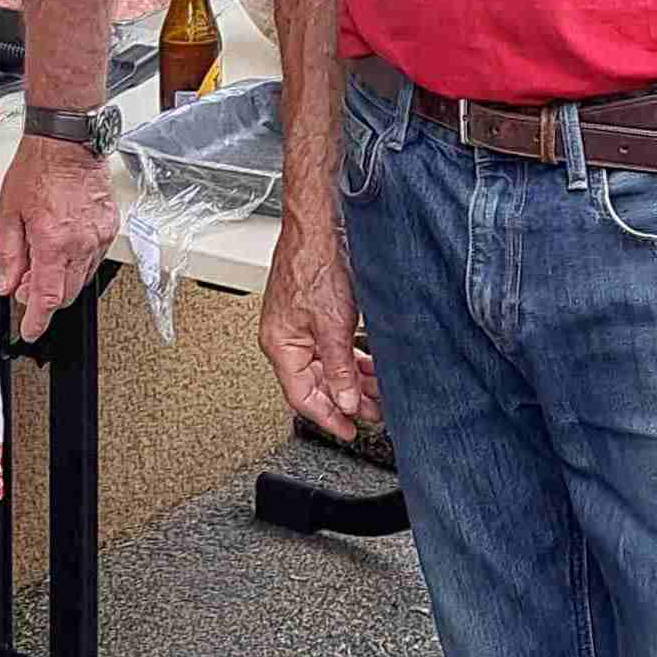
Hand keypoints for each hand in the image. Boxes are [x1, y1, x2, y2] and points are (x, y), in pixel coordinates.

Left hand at [0, 136, 118, 342]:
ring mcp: (98, 237)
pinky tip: (61, 247)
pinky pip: (93, 259)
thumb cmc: (38, 169)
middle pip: (65, 293)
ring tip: (40, 259)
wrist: (67, 143)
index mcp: (52, 242)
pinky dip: (75, 263)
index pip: (46, 298)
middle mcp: (80, 244)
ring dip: (60, 280)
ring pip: (81, 279)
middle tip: (24, 283)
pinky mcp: (108, 228)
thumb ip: (7, 254)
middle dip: (43, 297)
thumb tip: (7, 283)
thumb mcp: (8, 212)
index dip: (37, 321)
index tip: (30, 330)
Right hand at [260, 222, 379, 443]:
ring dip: (351, 381)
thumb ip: (340, 369)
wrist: (319, 225)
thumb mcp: (333, 326)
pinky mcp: (311, 314)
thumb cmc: (315, 264)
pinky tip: (367, 365)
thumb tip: (345, 401)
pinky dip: (349, 360)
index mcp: (280, 346)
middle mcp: (285, 338)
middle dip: (346, 399)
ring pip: (325, 366)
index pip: (302, 397)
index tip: (350, 431)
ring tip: (377, 391)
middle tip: (374, 412)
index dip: (328, 418)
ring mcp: (297, 326)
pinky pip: (329, 348)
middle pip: (315, 384)